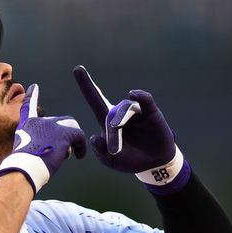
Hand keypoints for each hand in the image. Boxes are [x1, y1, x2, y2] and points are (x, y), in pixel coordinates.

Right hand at [0, 84, 85, 193]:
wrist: (25, 169)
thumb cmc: (22, 168)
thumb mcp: (22, 153)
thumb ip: (34, 146)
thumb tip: (45, 152)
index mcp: (27, 125)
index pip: (28, 106)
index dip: (32, 96)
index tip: (34, 87)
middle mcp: (39, 121)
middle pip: (60, 121)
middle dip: (64, 134)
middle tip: (61, 150)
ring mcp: (52, 126)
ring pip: (71, 128)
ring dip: (72, 141)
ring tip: (69, 154)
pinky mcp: (64, 134)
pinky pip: (79, 137)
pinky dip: (81, 147)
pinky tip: (79, 156)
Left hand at [73, 65, 189, 192]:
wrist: (154, 163)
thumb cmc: (130, 160)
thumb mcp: (111, 161)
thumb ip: (100, 152)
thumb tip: (95, 138)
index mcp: (107, 123)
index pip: (94, 101)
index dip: (86, 85)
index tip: (77, 68)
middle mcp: (120, 114)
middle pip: (110, 112)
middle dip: (111, 129)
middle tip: (113, 149)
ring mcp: (136, 113)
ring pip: (124, 109)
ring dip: (121, 120)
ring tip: (120, 135)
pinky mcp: (151, 113)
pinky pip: (145, 100)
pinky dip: (140, 96)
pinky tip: (134, 94)